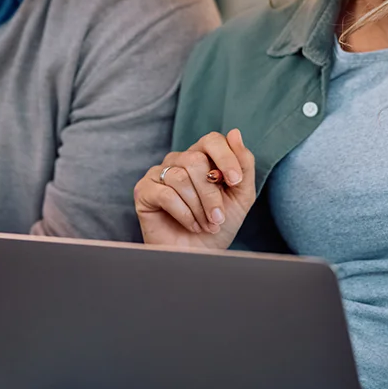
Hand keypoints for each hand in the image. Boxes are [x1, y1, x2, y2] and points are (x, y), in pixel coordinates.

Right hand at [135, 129, 256, 250]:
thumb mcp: (241, 196)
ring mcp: (158, 174)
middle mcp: (178, 160)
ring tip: (206, 225)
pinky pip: (165, 194)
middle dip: (211, 193)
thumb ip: (244, 164)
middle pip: (195, 160)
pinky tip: (191, 225)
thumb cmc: (218, 225)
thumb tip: (235, 132)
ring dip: (198, 208)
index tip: (236, 182)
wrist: (199, 256)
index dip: (226, 157)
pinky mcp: (143, 190)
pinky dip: (184, 214)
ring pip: (180, 178)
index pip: (211, 140)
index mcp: (201, 156)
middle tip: (218, 218)